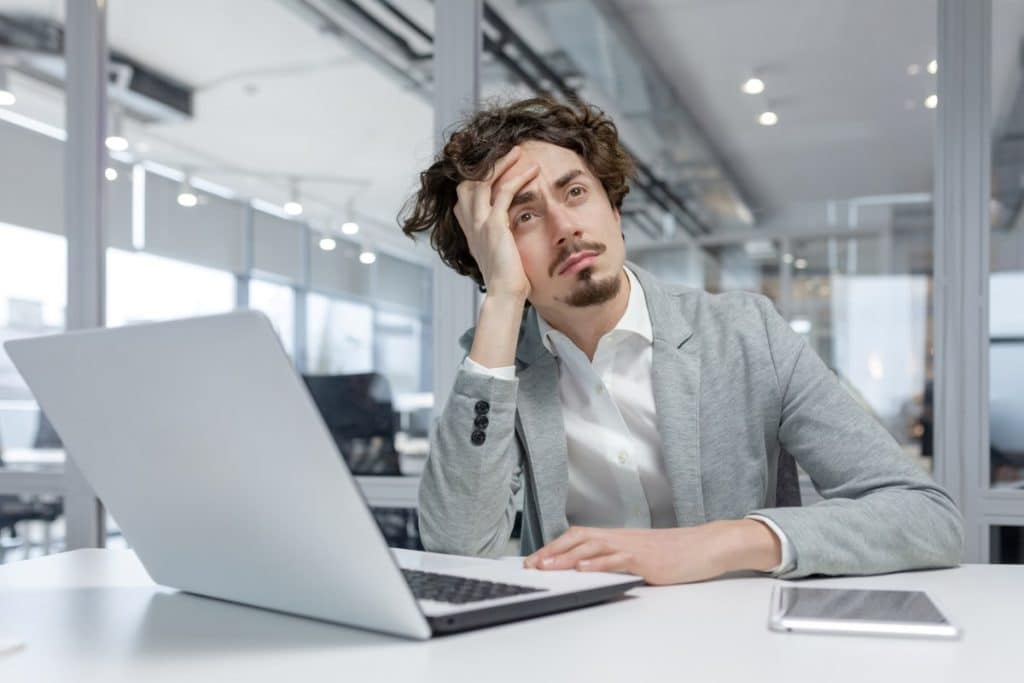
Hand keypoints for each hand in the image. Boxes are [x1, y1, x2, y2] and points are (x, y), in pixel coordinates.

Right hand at [454, 146, 539, 300]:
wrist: (505, 295)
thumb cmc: (508, 282)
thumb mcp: (500, 256)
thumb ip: (501, 242)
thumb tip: (512, 238)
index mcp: (471, 233)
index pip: (462, 199)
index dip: (474, 181)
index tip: (492, 171)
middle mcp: (471, 225)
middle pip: (468, 183)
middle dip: (485, 166)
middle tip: (506, 154)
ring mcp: (480, 224)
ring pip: (484, 181)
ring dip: (502, 163)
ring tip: (519, 151)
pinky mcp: (494, 225)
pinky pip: (504, 192)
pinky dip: (518, 177)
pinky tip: (532, 170)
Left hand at [522, 520, 781, 584]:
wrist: (707, 545)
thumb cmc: (676, 551)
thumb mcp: (640, 553)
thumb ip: (617, 558)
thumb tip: (593, 567)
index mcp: (618, 536)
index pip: (579, 537)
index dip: (555, 546)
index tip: (535, 558)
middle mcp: (622, 538)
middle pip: (580, 540)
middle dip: (553, 552)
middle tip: (532, 564)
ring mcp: (634, 548)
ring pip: (594, 548)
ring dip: (568, 557)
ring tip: (548, 566)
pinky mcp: (647, 560)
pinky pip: (619, 559)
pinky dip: (600, 563)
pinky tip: (585, 567)